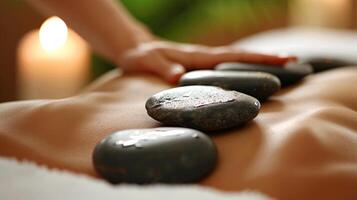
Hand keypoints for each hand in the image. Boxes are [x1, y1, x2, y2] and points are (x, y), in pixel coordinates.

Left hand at [116, 41, 295, 83]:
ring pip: (235, 61)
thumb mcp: (148, 61)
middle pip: (241, 57)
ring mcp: (202, 61)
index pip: (233, 57)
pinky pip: (225, 67)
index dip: (258, 59)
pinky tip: (248, 75)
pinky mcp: (198, 66)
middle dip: (267, 59)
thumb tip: (179, 77)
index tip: (283, 60)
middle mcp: (204, 57)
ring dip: (258, 63)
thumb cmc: (140, 56)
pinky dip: (241, 68)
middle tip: (295, 62)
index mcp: (198, 56)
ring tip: (282, 66)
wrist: (134, 49)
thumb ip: (162, 67)